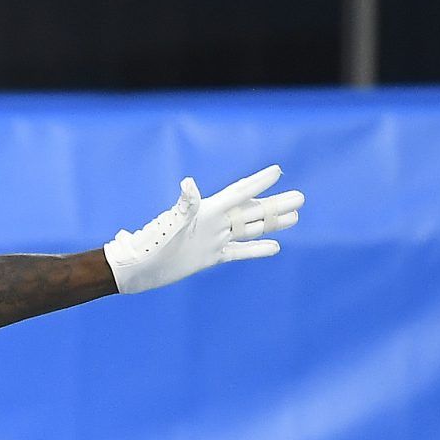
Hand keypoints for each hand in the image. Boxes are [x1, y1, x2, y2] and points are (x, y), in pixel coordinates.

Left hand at [103, 164, 303, 294]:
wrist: (137, 269)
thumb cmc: (150, 244)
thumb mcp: (170, 223)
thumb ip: (184, 204)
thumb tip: (188, 183)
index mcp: (207, 211)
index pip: (239, 193)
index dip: (258, 182)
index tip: (277, 171)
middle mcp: (214, 223)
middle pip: (252, 210)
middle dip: (276, 204)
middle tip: (301, 197)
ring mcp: (214, 240)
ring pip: (250, 228)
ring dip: (272, 223)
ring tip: (295, 216)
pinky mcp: (210, 257)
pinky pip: (239, 251)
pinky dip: (256, 249)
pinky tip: (275, 246)